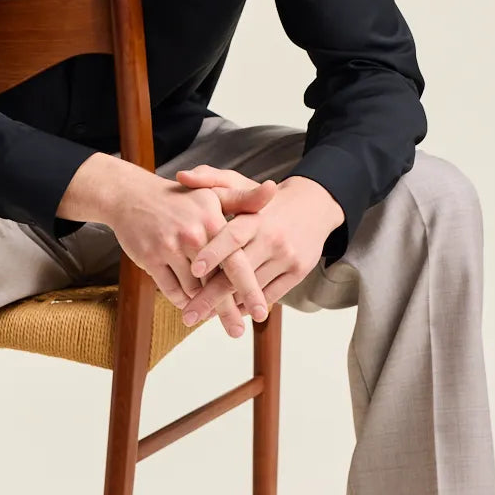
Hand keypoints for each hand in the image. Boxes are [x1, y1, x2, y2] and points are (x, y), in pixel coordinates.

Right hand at [104, 171, 279, 337]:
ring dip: (201, 303)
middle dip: (226, 310)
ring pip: (192, 289)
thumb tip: (274, 189)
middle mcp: (192, 235)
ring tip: (210, 315)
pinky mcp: (149, 258)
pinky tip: (189, 304)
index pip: (236, 262)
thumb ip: (245, 199)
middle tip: (237, 332)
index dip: (249, 289)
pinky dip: (181, 300)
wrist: (132, 196)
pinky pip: (170, 290)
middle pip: (214, 283)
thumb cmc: (181, 199)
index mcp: (212, 221)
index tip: (262, 313)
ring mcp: (168, 247)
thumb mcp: (213, 194)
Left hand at [173, 168, 344, 325]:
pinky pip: (270, 295)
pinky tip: (229, 313)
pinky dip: (248, 306)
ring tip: (201, 317)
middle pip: (238, 273)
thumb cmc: (264, 201)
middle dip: (211, 297)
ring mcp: (287, 257)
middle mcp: (272, 238)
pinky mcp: (299, 272)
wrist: (313, 206)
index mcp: (255, 217)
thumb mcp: (239, 183)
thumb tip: (181, 176)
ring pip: (253, 289)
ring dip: (227, 307)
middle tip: (188, 316)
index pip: (232, 236)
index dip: (213, 253)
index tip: (192, 269)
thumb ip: (210, 180)